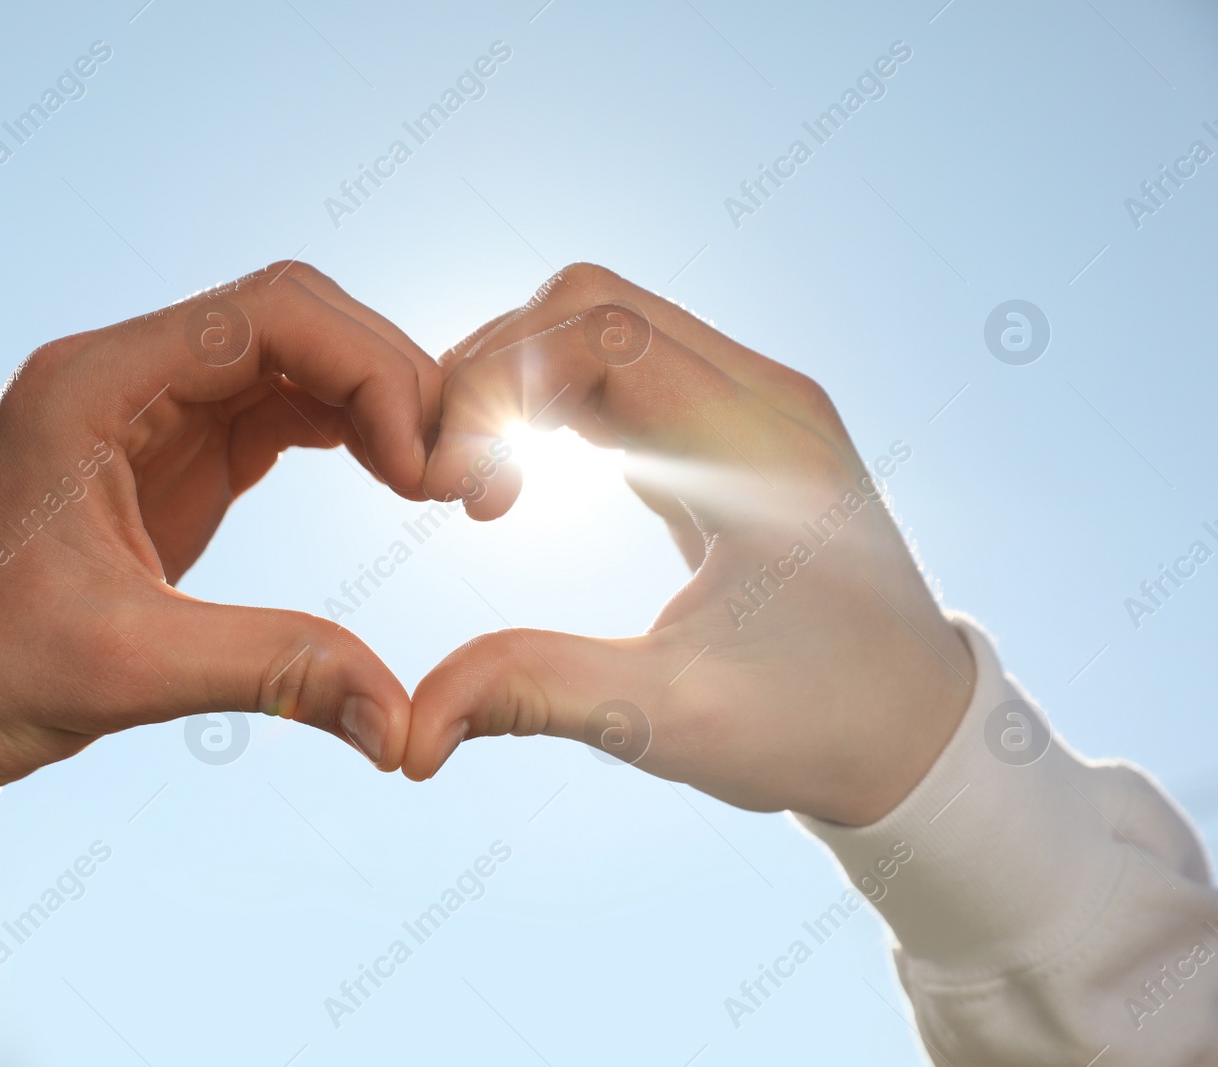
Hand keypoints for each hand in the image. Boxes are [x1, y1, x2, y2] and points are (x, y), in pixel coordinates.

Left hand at [0, 263, 438, 788]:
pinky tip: (397, 480)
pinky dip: (348, 433)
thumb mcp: (126, 668)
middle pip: (294, 319)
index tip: (425, 464)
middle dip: (390, 379)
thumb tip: (403, 725)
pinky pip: (279, 411)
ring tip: (443, 480)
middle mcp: (122, 374)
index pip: (267, 312)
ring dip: (377, 403)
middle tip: (459, 472)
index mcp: (92, 386)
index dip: (371, 368)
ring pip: (295, 359)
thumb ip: (272, 672)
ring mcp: (148, 411)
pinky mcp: (169, 457)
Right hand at [404, 264, 974, 825]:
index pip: (598, 335)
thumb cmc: (814, 729)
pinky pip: (623, 364)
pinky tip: (523, 479)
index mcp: (761, 450)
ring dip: (518, 380)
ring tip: (479, 483)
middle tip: (450, 483)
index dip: (495, 387)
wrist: (916, 732)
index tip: (451, 490)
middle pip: (590, 303)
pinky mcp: (733, 423)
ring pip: (601, 321)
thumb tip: (413, 725)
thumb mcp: (670, 721)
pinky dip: (553, 399)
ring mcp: (753, 401)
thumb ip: (537, 693)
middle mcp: (764, 398)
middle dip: (493, 372)